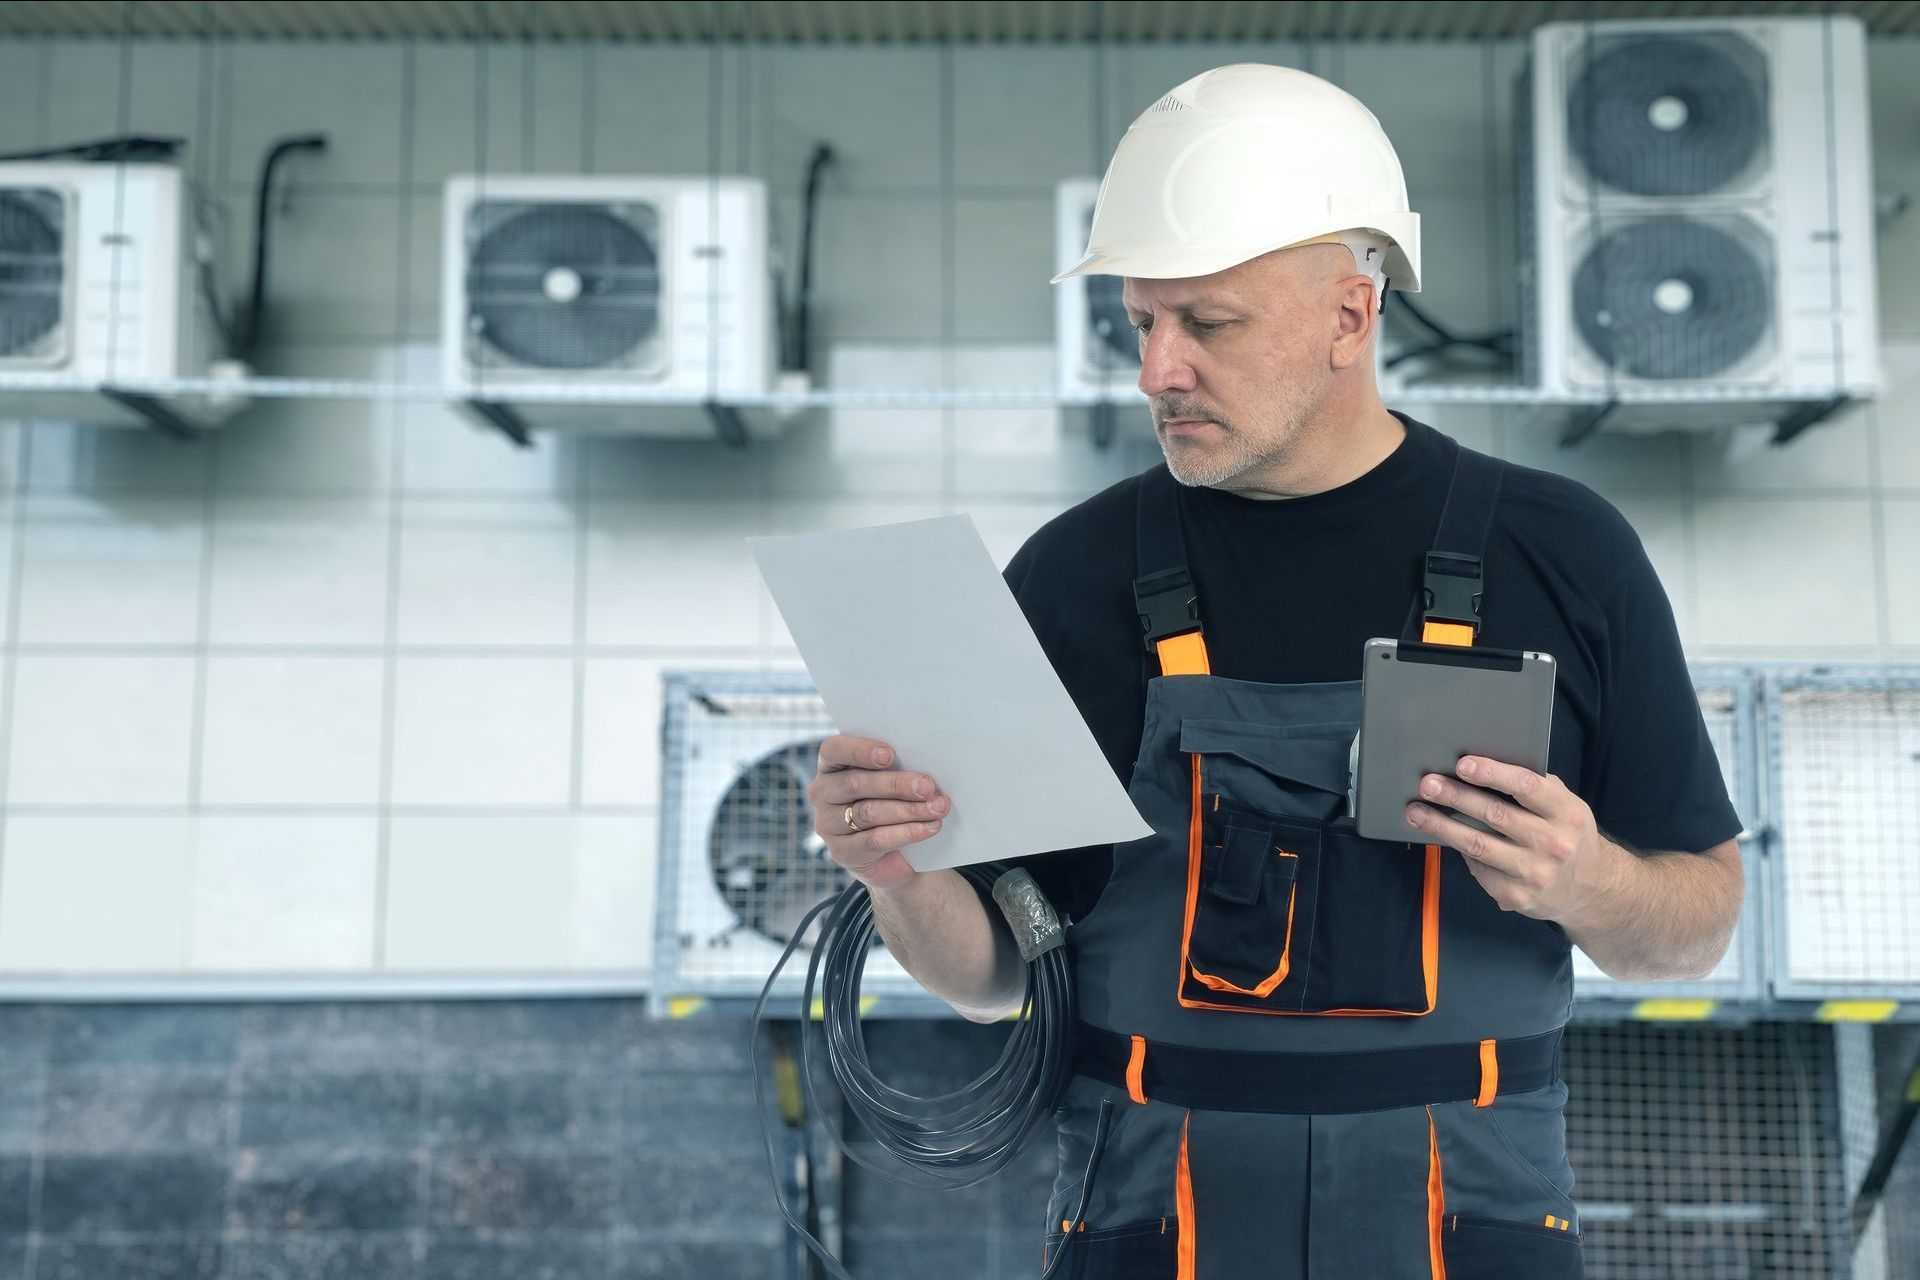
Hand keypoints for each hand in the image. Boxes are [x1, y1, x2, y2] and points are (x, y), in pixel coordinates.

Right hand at [808, 735, 952, 891]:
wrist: (894, 854)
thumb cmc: (892, 802)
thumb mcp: (891, 780)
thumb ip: (897, 769)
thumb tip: (923, 772)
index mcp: (830, 766)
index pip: (833, 750)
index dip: (860, 751)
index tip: (890, 755)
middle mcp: (822, 793)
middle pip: (855, 783)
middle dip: (896, 784)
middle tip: (927, 786)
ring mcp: (827, 824)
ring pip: (868, 812)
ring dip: (908, 810)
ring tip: (937, 808)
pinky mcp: (842, 852)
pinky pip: (876, 839)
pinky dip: (907, 832)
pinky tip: (929, 828)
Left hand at [1403, 755, 1621, 925]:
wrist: (1590, 890)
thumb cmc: (1566, 834)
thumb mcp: (1565, 806)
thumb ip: (1534, 787)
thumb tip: (1483, 764)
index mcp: (1566, 814)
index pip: (1527, 787)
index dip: (1493, 774)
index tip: (1462, 764)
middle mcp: (1553, 844)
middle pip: (1495, 815)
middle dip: (1455, 797)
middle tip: (1427, 784)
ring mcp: (1534, 873)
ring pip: (1477, 845)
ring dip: (1441, 826)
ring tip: (1415, 811)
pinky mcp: (1515, 896)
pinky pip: (1478, 868)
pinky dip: (1458, 850)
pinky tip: (1441, 837)